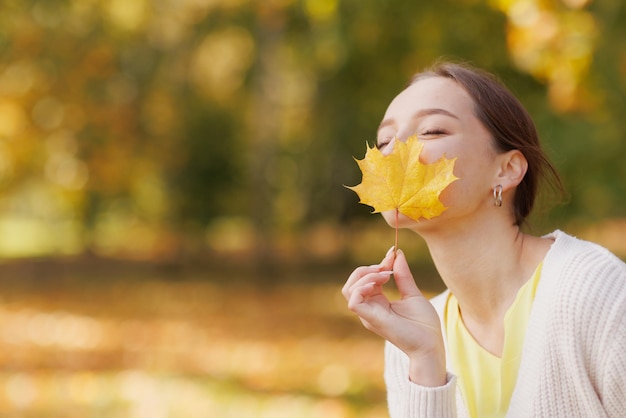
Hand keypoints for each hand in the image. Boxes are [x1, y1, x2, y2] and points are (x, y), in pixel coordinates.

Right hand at [342, 247, 445, 385]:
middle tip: (386, 268)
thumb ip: (402, 275)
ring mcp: (369, 315)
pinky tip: (378, 285)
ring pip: (349, 290)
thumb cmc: (424, 324)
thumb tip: (396, 254)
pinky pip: (353, 302)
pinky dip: (362, 288)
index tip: (393, 255)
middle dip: (366, 269)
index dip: (377, 265)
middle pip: (352, 283)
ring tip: (385, 276)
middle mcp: (370, 308)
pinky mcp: (371, 320)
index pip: (365, 279)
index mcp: (378, 302)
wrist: (430, 345)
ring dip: (365, 277)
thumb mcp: (412, 293)